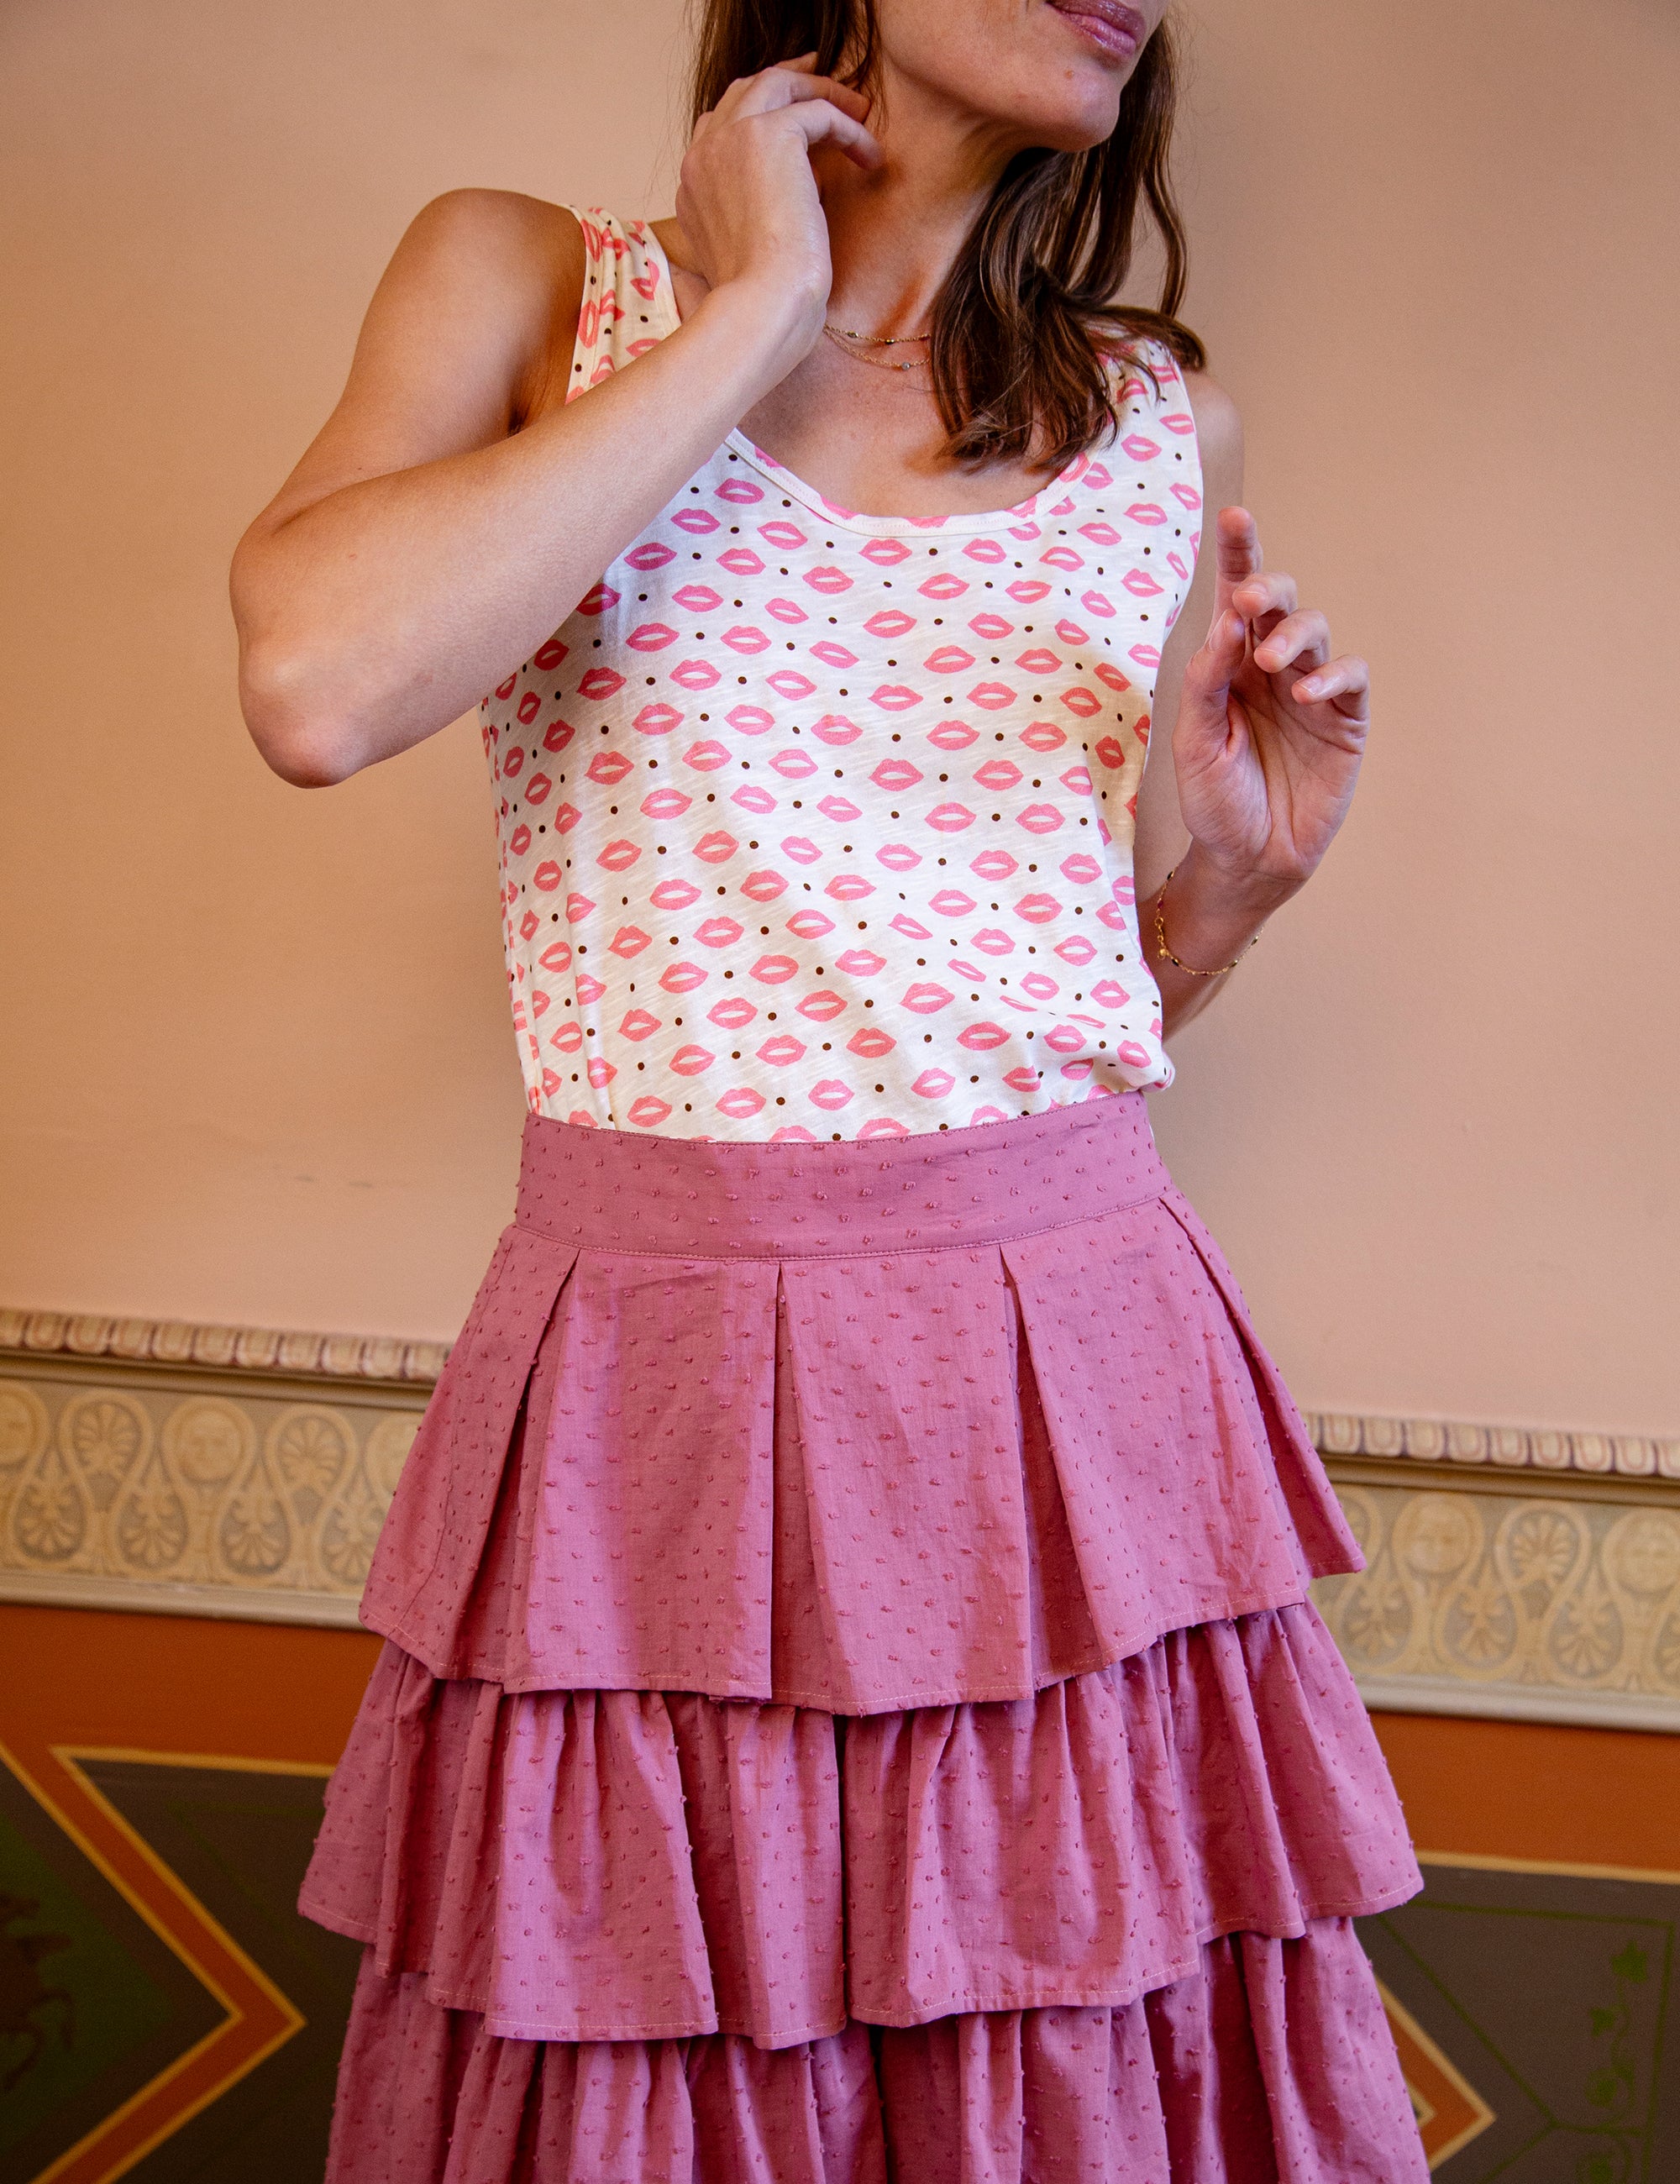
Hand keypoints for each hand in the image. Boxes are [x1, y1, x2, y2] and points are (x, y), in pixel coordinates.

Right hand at [675, 57, 881, 362]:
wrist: (761, 309)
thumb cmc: (761, 306)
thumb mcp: (746, 258)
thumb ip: (753, 219)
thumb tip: (795, 199)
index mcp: (692, 187)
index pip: (719, 130)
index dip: (759, 120)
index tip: (795, 124)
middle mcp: (703, 156)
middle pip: (744, 92)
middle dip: (787, 81)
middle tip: (823, 82)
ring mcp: (731, 140)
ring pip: (776, 83)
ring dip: (820, 90)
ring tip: (858, 109)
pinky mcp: (769, 137)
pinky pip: (817, 111)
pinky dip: (848, 127)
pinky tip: (870, 157)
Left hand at [1172, 508, 1370, 908]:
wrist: (1248, 861)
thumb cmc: (1214, 802)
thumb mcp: (1193, 743)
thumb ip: (1205, 682)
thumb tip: (1228, 623)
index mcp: (1228, 666)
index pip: (1234, 600)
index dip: (1238, 554)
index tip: (1234, 517)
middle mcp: (1270, 668)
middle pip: (1279, 602)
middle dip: (1269, 589)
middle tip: (1252, 602)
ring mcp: (1311, 690)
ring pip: (1314, 630)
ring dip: (1294, 635)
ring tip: (1271, 663)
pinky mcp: (1345, 719)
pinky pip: (1349, 677)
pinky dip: (1331, 675)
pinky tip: (1305, 694)